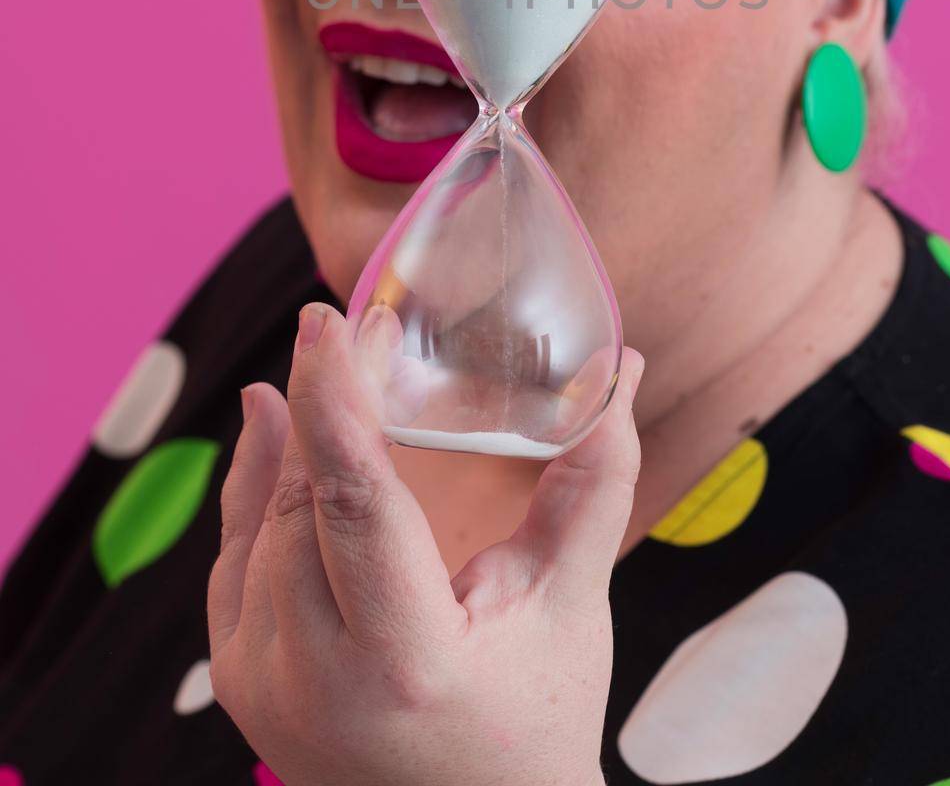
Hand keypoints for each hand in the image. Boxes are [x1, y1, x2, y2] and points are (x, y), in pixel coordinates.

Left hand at [207, 300, 644, 785]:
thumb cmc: (534, 722)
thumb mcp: (571, 606)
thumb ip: (592, 484)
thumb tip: (621, 367)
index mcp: (405, 660)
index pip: (352, 503)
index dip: (336, 400)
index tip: (330, 320)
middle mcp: (315, 681)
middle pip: (303, 501)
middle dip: (324, 399)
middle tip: (352, 324)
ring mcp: (264, 688)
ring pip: (261, 523)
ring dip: (292, 433)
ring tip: (326, 357)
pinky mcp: (240, 684)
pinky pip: (235, 558)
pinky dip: (255, 482)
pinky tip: (272, 421)